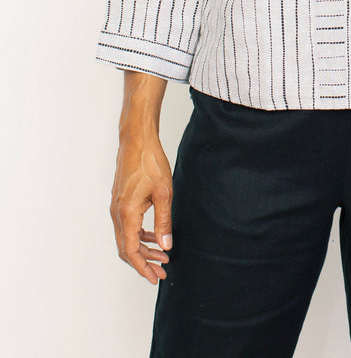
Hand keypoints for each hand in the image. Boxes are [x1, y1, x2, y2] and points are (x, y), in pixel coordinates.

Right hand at [110, 133, 173, 283]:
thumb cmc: (150, 162)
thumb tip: (166, 246)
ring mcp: (116, 206)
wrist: (137, 139)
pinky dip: (140, 235)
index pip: (131, 251)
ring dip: (143, 249)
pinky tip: (155, 236)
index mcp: (127, 213)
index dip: (143, 267)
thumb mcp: (163, 193)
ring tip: (162, 255)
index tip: (155, 277)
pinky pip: (128, 225)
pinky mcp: (120, 200)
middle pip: (127, 248)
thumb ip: (164, 222)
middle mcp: (117, 213)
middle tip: (161, 271)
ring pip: (127, 237)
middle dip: (144, 262)